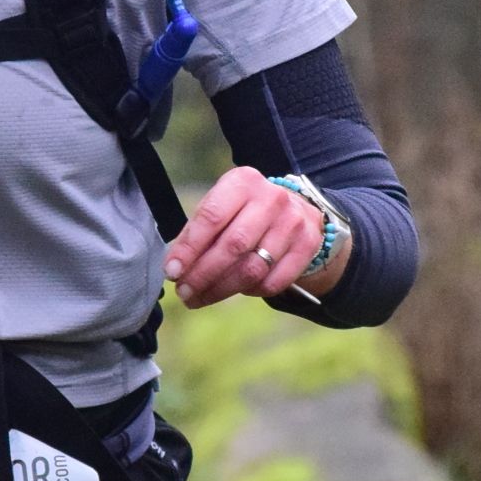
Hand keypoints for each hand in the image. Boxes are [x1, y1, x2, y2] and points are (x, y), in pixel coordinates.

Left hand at [162, 166, 333, 308]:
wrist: (295, 208)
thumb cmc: (245, 211)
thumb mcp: (222, 207)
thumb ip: (198, 233)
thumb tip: (175, 269)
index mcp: (243, 182)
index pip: (211, 217)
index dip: (189, 248)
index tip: (172, 272)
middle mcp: (271, 198)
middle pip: (233, 246)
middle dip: (203, 274)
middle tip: (184, 293)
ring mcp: (293, 222)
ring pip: (253, 268)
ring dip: (222, 289)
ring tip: (200, 298)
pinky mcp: (308, 245)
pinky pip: (273, 281)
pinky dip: (250, 291)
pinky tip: (236, 291)